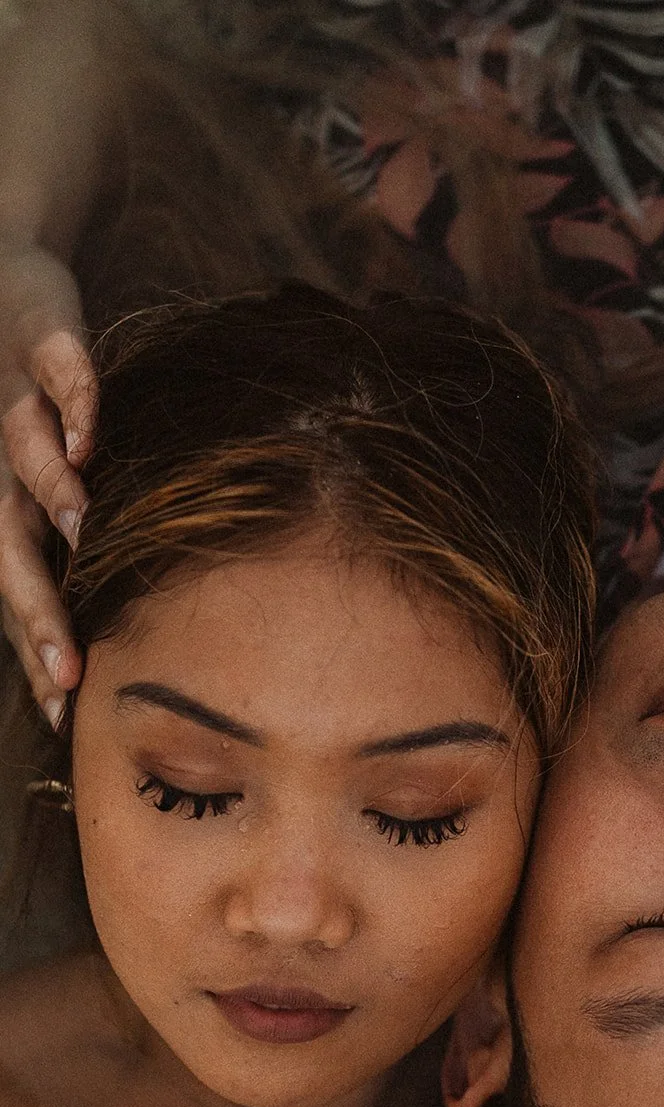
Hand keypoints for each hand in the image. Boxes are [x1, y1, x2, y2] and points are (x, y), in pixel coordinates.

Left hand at [0, 240, 93, 724]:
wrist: (1, 276)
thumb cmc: (26, 398)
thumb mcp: (36, 477)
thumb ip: (61, 543)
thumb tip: (91, 628)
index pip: (13, 589)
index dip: (35, 646)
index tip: (66, 710)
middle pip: (6, 541)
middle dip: (35, 603)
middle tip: (66, 665)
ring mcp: (13, 398)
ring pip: (26, 452)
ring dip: (50, 489)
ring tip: (79, 529)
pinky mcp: (40, 338)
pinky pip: (59, 369)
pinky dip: (72, 402)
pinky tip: (87, 438)